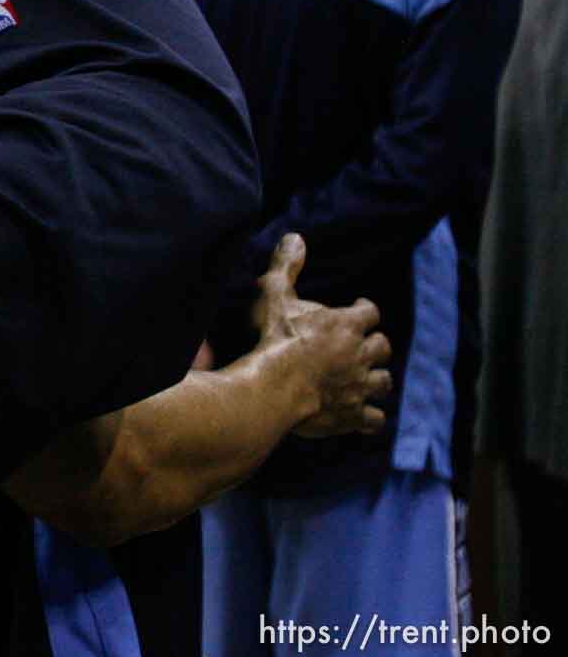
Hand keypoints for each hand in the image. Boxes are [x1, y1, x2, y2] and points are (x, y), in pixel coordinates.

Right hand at [250, 233, 391, 437]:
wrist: (272, 389)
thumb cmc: (273, 339)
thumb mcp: (273, 294)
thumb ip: (286, 266)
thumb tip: (295, 237)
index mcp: (347, 325)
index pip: (370, 312)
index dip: (364, 309)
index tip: (357, 308)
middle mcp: (361, 355)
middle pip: (382, 347)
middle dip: (375, 345)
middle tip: (361, 345)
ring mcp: (360, 387)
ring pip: (383, 382)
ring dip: (377, 379)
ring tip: (365, 378)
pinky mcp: (353, 415)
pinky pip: (374, 420)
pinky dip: (370, 418)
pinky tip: (363, 417)